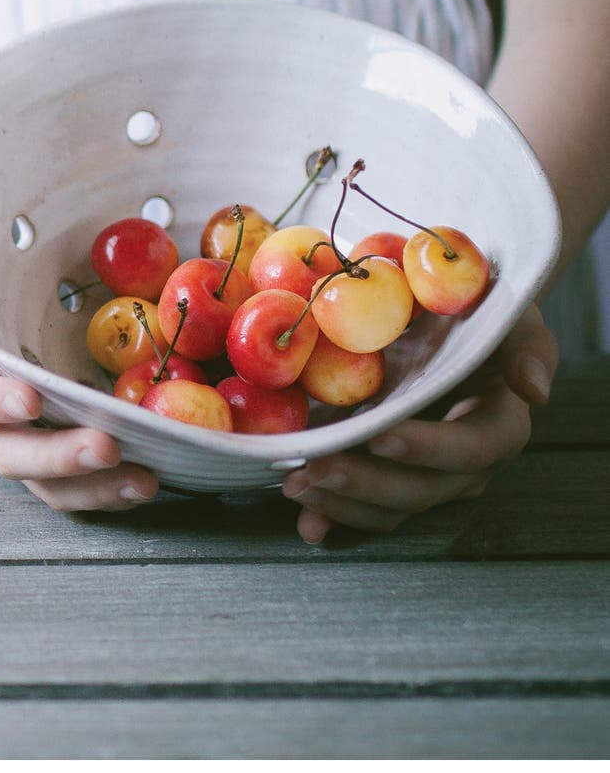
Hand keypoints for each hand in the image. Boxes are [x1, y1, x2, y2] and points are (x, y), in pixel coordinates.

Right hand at [0, 295, 159, 510]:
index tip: (30, 400)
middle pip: (15, 453)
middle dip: (60, 456)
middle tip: (105, 447)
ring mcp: (20, 451)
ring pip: (49, 484)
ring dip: (96, 487)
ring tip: (143, 479)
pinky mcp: (52, 468)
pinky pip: (77, 489)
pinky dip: (111, 492)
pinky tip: (148, 482)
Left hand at [282, 303, 558, 543]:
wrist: (448, 318)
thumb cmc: (481, 312)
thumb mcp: (508, 316)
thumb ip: (524, 346)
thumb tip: (534, 391)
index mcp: (499, 424)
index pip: (470, 447)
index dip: (428, 448)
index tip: (381, 435)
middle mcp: (466, 463)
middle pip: (422, 488)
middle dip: (366, 483)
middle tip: (315, 468)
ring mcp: (429, 476)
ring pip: (391, 507)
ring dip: (342, 503)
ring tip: (297, 485)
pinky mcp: (394, 477)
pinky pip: (368, 508)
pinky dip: (336, 515)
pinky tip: (307, 520)